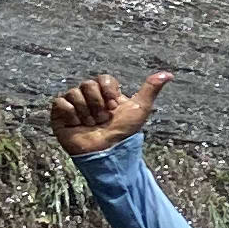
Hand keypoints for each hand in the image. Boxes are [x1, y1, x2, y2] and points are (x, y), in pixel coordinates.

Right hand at [49, 68, 171, 159]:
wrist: (107, 152)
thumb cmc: (124, 133)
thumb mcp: (140, 109)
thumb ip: (151, 89)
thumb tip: (169, 74)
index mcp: (105, 94)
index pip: (103, 78)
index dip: (108, 91)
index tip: (114, 107)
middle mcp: (89, 97)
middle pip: (88, 84)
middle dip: (98, 104)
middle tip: (102, 119)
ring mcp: (74, 106)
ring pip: (74, 92)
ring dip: (86, 111)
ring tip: (91, 125)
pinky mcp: (60, 116)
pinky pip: (60, 102)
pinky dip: (70, 113)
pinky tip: (77, 124)